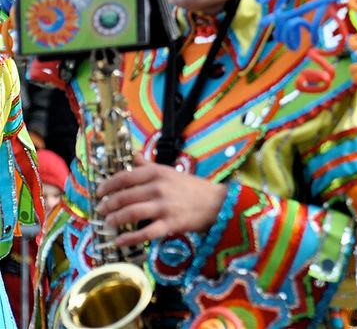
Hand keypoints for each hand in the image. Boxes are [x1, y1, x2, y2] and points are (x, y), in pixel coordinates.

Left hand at [96, 153, 226, 246]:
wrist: (216, 203)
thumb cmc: (191, 187)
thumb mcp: (170, 171)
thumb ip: (149, 165)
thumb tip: (134, 155)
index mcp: (158, 173)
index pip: (125, 176)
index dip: (108, 184)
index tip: (99, 191)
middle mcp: (159, 188)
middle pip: (125, 196)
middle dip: (108, 205)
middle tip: (101, 210)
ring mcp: (164, 207)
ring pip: (131, 213)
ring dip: (115, 220)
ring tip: (107, 223)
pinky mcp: (170, 224)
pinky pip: (145, 233)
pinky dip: (129, 239)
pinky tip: (119, 242)